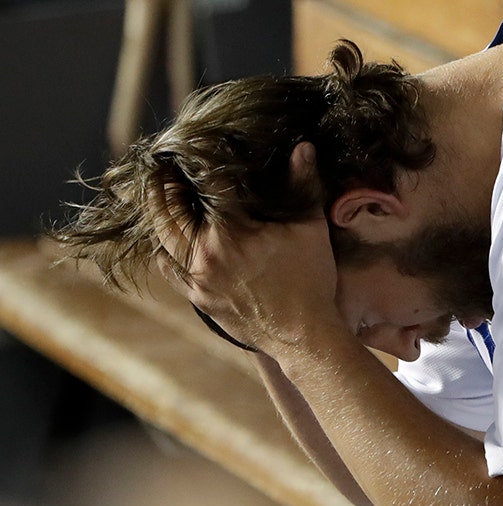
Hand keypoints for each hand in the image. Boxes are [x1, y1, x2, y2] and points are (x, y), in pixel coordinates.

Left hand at [153, 142, 343, 356]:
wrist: (303, 335)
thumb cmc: (310, 281)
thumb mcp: (312, 229)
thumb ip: (304, 185)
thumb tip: (302, 146)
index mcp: (231, 229)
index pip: (207, 181)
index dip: (201, 157)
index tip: (199, 142)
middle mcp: (205, 251)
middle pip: (171, 205)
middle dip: (168, 181)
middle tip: (166, 162)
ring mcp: (197, 277)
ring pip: (163, 236)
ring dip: (159, 211)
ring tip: (160, 193)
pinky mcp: (197, 297)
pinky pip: (168, 268)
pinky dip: (164, 249)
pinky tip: (167, 238)